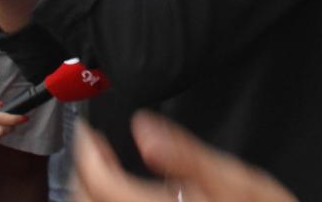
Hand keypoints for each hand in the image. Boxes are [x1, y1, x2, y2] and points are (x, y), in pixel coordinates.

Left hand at [73, 114, 296, 201]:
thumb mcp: (237, 179)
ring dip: (91, 192)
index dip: (86, 151)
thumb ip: (187, 153)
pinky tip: (121, 194)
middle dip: (83, 171)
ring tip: (103, 167)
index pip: (99, 183)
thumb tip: (144, 127)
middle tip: (94, 145)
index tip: (88, 130)